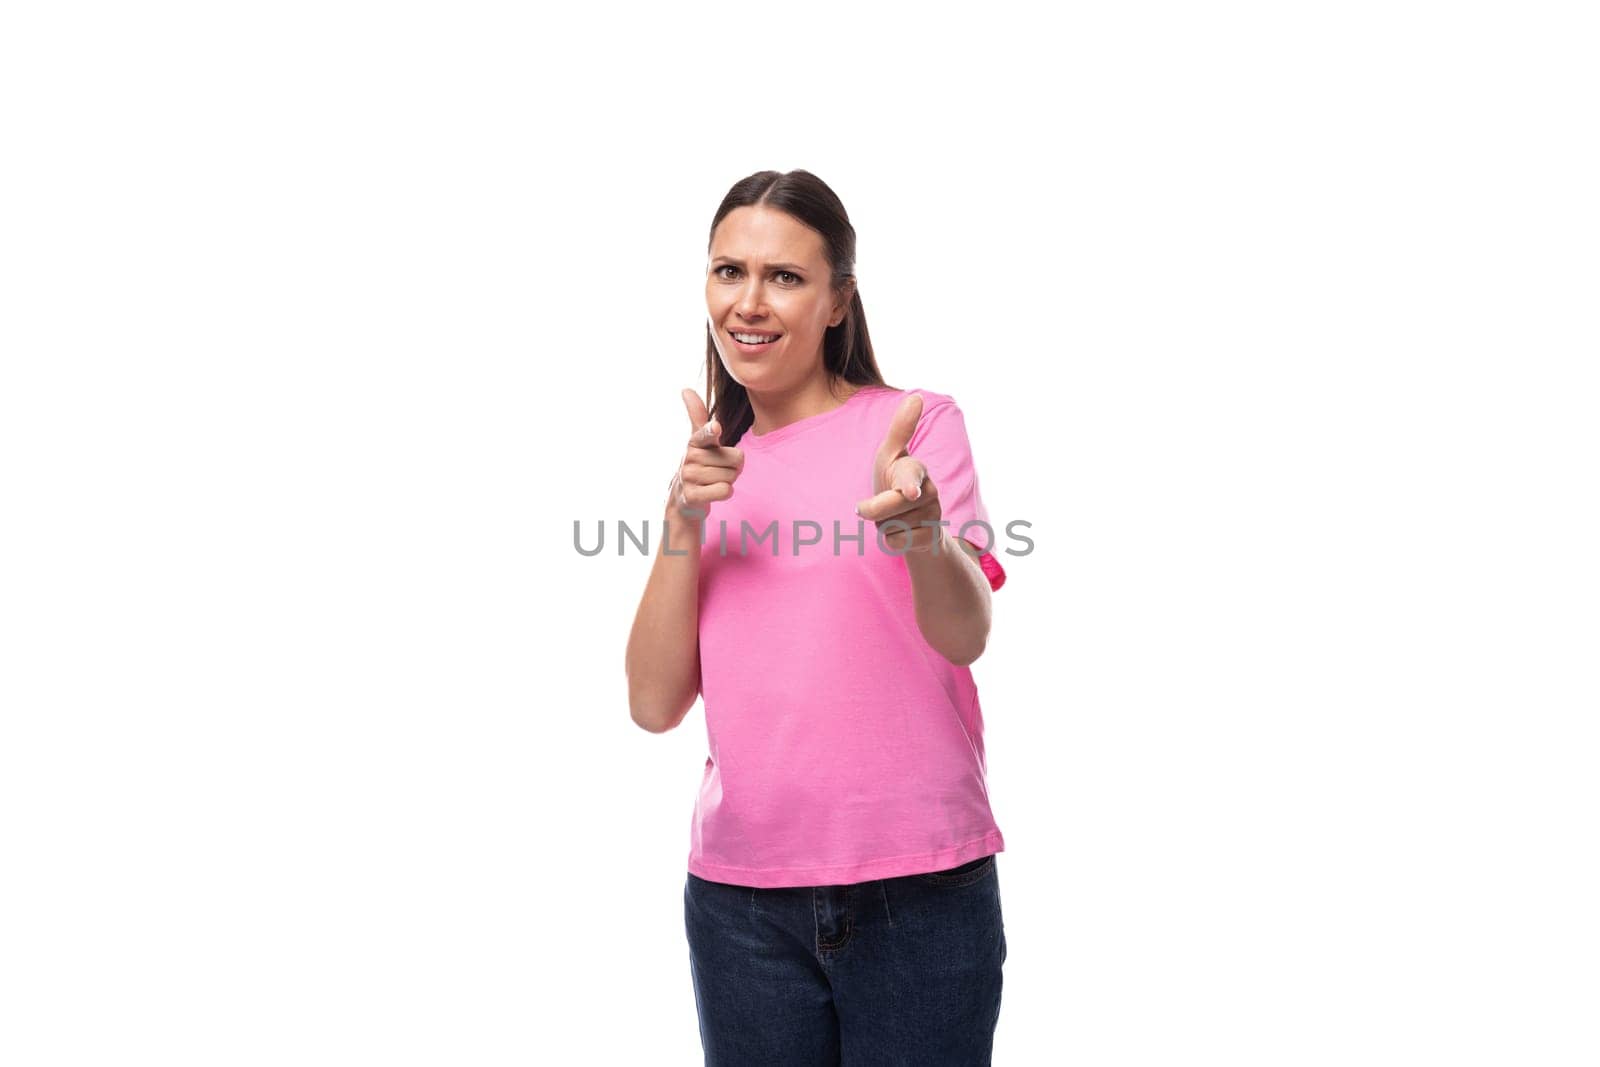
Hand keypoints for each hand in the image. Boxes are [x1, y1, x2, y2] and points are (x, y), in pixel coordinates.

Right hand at [667, 389, 743, 525]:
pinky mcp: (692, 495)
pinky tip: (713, 492)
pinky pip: (725, 491)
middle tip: (718, 470)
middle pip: (736, 459)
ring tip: (713, 481)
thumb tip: (685, 388)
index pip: (705, 434)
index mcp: (695, 442)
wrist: (684, 498)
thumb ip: (696, 415)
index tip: (715, 427)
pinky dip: (726, 492)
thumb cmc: (699, 464)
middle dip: (733, 467)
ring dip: (729, 480)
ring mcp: (689, 477)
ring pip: (732, 476)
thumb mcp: (699, 440)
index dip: (711, 431)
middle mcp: (690, 458)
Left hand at [854, 392, 942, 553]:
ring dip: (883, 524)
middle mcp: (930, 491)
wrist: (914, 522)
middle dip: (873, 509)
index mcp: (916, 469)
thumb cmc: (895, 482)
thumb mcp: (890, 456)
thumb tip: (917, 396)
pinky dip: (891, 541)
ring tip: (894, 517)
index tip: (909, 491)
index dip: (909, 484)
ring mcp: (933, 515)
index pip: (910, 477)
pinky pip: (897, 543)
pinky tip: (903, 532)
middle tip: (871, 506)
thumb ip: (901, 429)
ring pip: (890, 526)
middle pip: (888, 506)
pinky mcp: (931, 537)